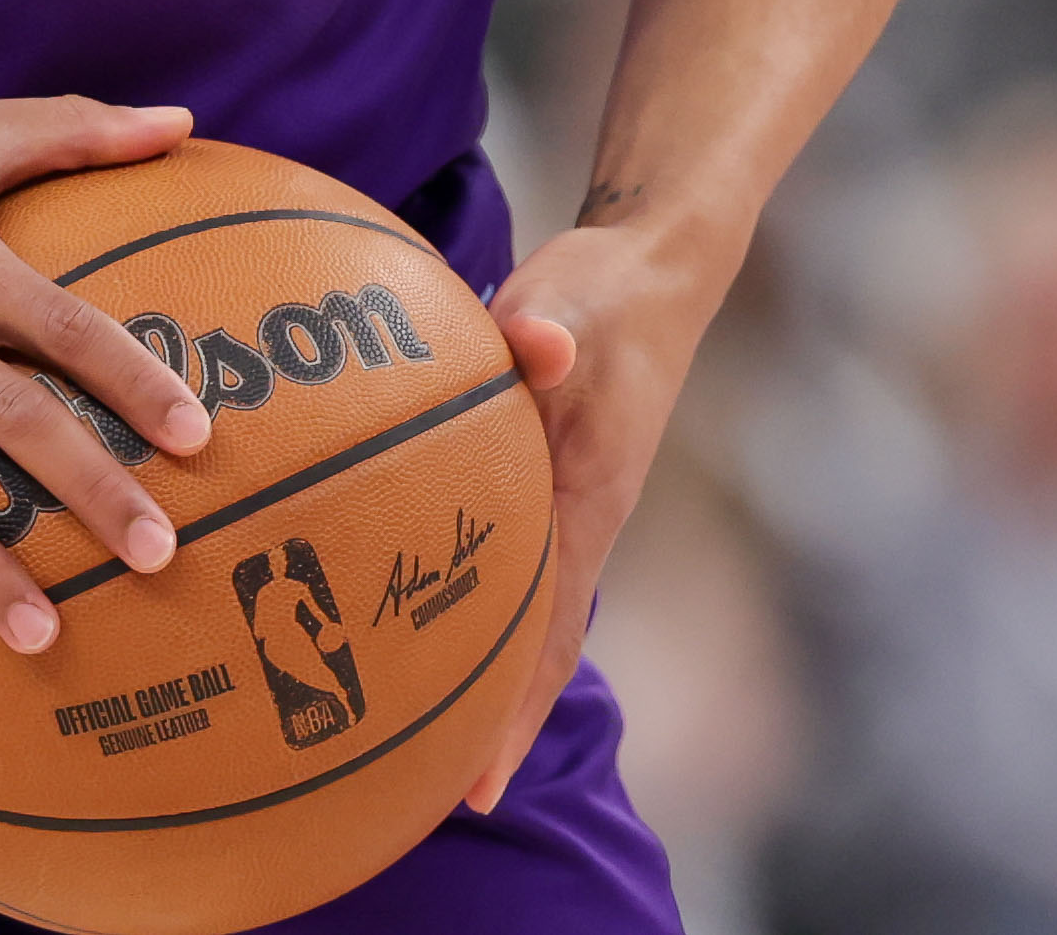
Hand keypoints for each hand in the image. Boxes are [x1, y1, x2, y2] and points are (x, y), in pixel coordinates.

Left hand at [456, 211, 728, 813]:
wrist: (654, 266)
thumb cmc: (608, 290)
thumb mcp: (577, 301)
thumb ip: (549, 328)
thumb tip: (533, 343)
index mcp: (591, 503)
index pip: (549, 633)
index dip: (513, 713)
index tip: (476, 787)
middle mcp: (579, 520)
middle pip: (530, 646)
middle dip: (484, 720)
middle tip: (417, 789)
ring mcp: (563, 503)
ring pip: (515, 606)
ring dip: (472, 666)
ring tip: (401, 724)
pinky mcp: (542, 473)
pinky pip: (499, 554)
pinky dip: (460, 592)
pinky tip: (403, 602)